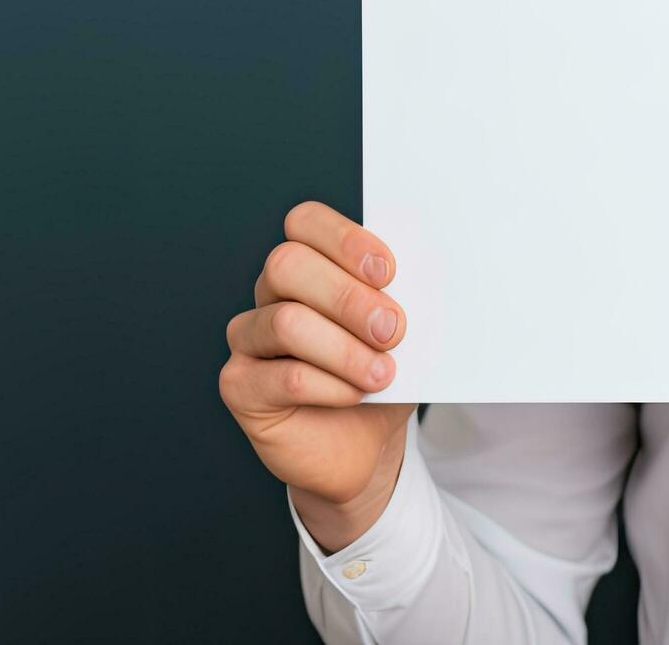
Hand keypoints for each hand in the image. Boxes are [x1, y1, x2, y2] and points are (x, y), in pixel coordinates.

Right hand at [219, 201, 414, 551]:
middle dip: (348, 297)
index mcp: (310, 265)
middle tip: (393, 329)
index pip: (305, 222)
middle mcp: (270, 294)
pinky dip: (330, 386)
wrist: (366, 446)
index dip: (344, 240)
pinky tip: (355, 395)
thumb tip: (429, 281)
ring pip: (286, 322)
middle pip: (287, 265)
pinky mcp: (239, 385)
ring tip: (383, 373)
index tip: (388, 272)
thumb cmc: (382, 376)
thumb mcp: (406, 335)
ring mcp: (249, 338)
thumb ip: (405, 301)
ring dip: (345, 349)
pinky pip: (282, 376)